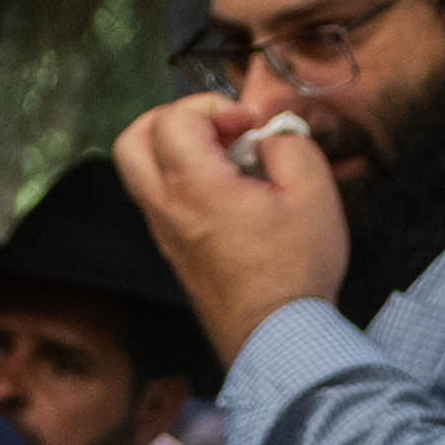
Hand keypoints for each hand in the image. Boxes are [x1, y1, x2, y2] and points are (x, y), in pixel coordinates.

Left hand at [112, 92, 351, 349]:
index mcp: (193, 187)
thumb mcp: (313, 191)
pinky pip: (159, 200)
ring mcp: (164, 233)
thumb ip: (289, 144)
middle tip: (217, 127)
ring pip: (140, 173)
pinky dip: (184, 180)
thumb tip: (269, 133)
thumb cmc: (296, 268)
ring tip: (227, 158)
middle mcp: (165, 209)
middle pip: (132, 141)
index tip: (251, 127)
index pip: (171, 120)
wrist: (275, 337)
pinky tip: (230, 190)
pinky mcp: (173, 251)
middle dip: (172, 119)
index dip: (213, 107)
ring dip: (176, 150)